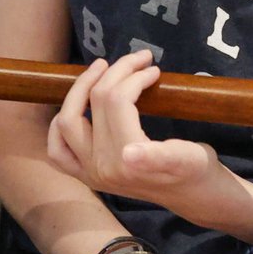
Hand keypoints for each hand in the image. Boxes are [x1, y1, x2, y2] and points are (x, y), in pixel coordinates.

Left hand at [47, 51, 238, 222]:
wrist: (193, 195)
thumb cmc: (195, 170)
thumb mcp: (188, 158)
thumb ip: (159, 156)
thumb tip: (130, 152)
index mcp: (125, 160)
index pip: (118, 100)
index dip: (134, 76)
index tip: (154, 68)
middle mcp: (100, 168)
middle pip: (94, 103)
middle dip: (115, 72)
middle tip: (138, 58)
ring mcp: (89, 172)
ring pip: (67, 121)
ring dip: (81, 89)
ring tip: (102, 69)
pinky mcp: (85, 175)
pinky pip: (57, 149)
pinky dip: (59, 125)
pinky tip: (76, 106)